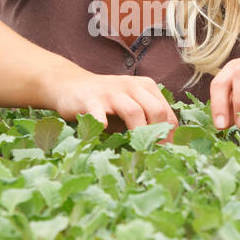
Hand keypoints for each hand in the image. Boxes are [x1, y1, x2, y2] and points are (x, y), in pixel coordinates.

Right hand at [51, 70, 178, 142]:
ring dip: (138, 133)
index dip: (168, 135)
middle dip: (158, 135)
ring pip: (133, 111)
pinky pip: (98, 111)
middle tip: (153, 154)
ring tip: (138, 151)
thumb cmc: (106, 103)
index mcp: (146, 87)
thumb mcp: (130, 106)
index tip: (165, 153)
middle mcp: (131, 86)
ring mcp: (111, 92)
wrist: (71, 85)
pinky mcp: (90, 98)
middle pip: (156, 110)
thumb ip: (147, 120)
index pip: (166, 112)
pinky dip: (102, 121)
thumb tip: (165, 147)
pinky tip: (103, 129)